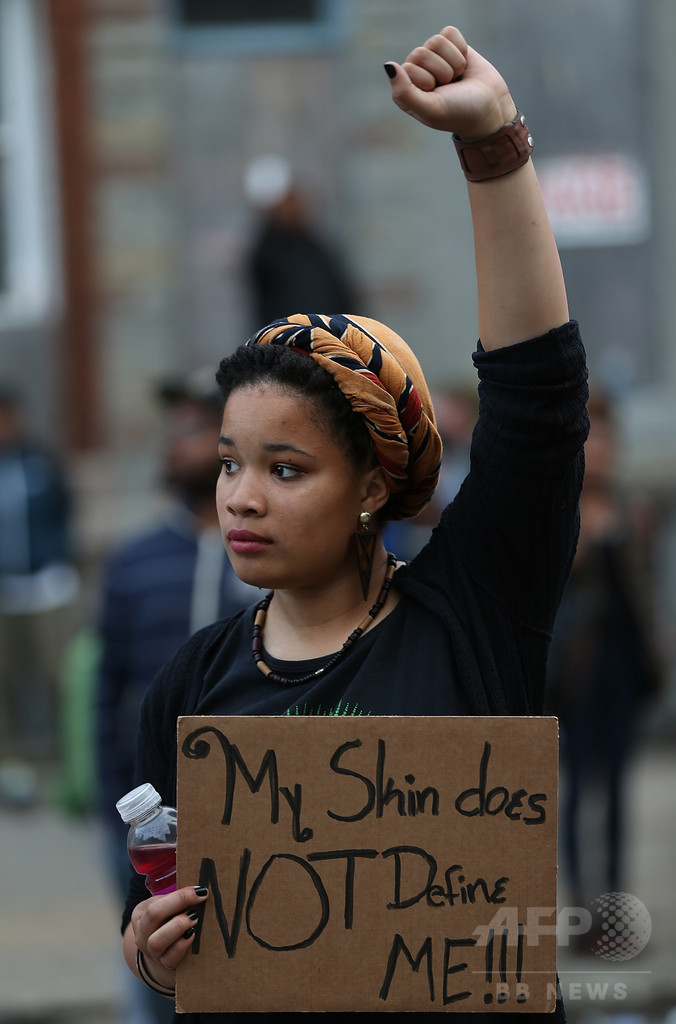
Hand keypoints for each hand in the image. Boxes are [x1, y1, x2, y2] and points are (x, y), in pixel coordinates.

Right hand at [128, 885, 208, 986]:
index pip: (156, 902)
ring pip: (156, 941)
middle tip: (197, 902)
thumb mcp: (166, 906)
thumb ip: (178, 897)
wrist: (165, 952)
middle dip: (179, 904)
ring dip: (178, 927)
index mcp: (140, 913)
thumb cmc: (169, 921)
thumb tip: (200, 888)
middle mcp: (141, 933)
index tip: (200, 890)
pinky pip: (169, 958)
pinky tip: (192, 936)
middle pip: (153, 915)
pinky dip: (182, 946)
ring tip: (195, 920)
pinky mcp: (163, 964)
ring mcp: (151, 952)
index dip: (180, 896)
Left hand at [386, 26, 515, 139]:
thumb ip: (405, 92)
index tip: (438, 95)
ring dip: (453, 62)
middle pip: (422, 52)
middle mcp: (417, 71)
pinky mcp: (451, 46)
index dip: (428, 80)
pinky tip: (463, 65)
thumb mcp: (431, 108)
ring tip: (457, 78)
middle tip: (449, 87)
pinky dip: (461, 49)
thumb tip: (389, 65)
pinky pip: (450, 33)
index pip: (409, 67)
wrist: (490, 108)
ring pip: (437, 41)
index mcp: (405, 89)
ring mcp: (434, 57)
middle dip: (442, 71)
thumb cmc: (459, 112)